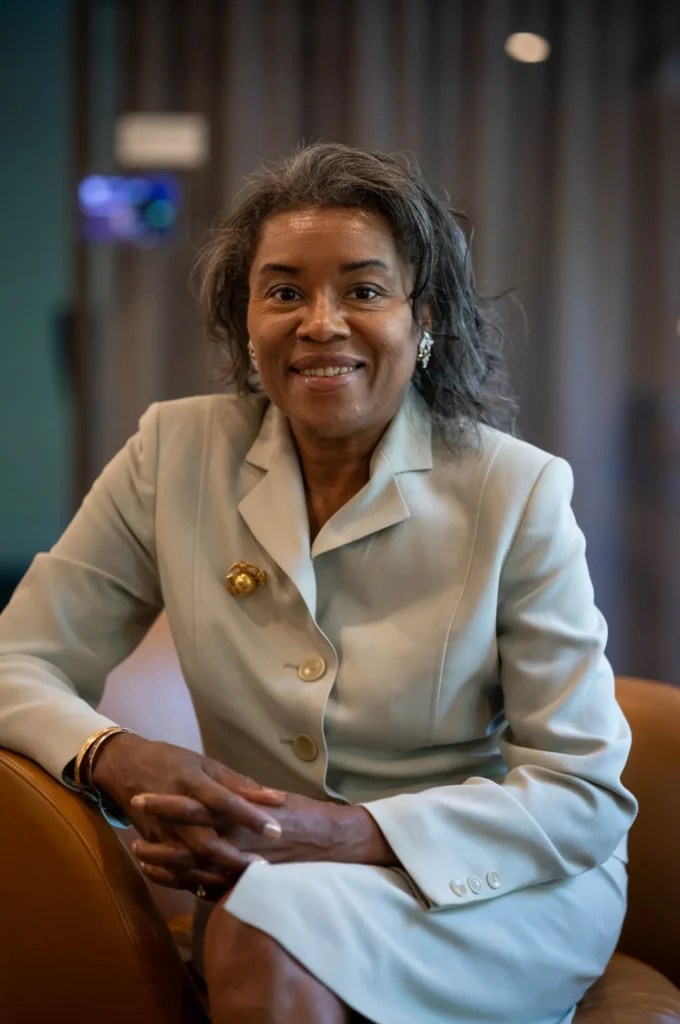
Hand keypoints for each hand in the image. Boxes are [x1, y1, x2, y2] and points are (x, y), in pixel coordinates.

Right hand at [91, 732, 285, 876]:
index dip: (250, 816)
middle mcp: (176, 812)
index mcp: (192, 783)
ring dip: (217, 875)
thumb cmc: (172, 761)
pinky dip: (195, 883)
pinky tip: (217, 888)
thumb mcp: (205, 763)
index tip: (277, 830)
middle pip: (205, 842)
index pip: (224, 802)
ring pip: (190, 863)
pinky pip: (174, 873)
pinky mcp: (154, 846)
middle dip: (234, 857)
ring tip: (245, 882)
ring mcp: (162, 833)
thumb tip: (275, 798)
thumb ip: (238, 783)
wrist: (125, 767)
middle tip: (263, 866)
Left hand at [130, 790, 397, 889]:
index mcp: (240, 811)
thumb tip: (213, 784)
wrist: (330, 841)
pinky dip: (177, 879)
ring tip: (138, 851)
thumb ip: (240, 792)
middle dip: (158, 832)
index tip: (142, 798)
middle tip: (131, 825)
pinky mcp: (241, 880)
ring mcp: (238, 862)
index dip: (167, 805)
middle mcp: (236, 838)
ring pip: (191, 864)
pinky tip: (159, 874)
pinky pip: (202, 884)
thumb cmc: (300, 815)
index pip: (196, 806)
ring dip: (162, 859)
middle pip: (187, 836)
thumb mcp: (267, 797)